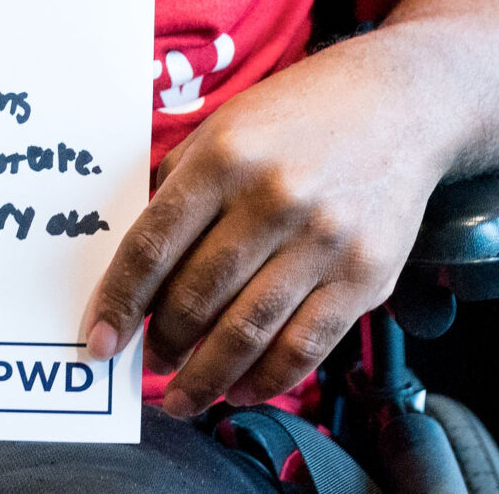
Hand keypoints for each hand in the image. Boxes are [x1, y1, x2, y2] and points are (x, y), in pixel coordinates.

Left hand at [79, 38, 450, 413]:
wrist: (400, 103)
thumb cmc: (297, 117)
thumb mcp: (224, 128)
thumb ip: (179, 187)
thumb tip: (136, 265)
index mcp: (223, 159)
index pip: (154, 246)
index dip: (119, 302)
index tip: (99, 340)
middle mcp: (272, 200)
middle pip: (198, 294)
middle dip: (163, 341)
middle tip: (148, 362)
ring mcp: (323, 241)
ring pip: (249, 330)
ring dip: (207, 376)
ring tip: (185, 395)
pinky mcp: (365, 275)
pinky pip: (307, 344)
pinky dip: (268, 379)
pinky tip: (242, 391)